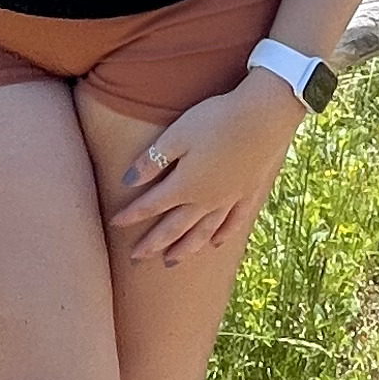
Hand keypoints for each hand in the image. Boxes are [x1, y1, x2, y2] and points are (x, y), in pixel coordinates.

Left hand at [106, 72, 305, 275]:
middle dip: (152, 244)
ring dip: (184, 249)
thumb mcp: (176, 135)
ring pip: (202, 233)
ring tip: (171, 261)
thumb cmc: (215, 120)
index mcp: (183, 186)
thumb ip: (151, 161)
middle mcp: (205, 200)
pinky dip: (222, 235)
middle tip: (136, 259)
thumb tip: (126, 181)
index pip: (150, 206)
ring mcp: (229, 200)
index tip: (114, 224)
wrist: (264, 118)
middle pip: (173, 228)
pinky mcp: (248, 194)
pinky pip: (232, 223)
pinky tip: (215, 244)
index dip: (130, 216)